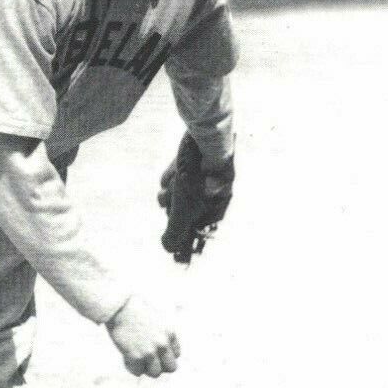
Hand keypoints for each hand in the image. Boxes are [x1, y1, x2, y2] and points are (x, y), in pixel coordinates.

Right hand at [106, 294, 181, 377]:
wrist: (119, 306)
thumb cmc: (135, 309)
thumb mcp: (157, 318)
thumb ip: (162, 334)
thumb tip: (159, 350)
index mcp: (170, 333)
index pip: (176, 354)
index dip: (165, 354)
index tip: (155, 350)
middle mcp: (163, 344)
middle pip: (171, 368)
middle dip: (161, 365)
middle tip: (149, 360)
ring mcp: (149, 352)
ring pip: (155, 373)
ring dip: (146, 368)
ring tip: (137, 359)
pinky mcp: (135, 356)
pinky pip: (138, 372)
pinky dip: (132, 367)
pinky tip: (127, 358)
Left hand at [158, 135, 234, 263]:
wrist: (202, 139)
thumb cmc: (197, 177)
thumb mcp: (183, 210)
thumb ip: (175, 232)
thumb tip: (168, 249)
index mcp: (218, 205)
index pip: (200, 227)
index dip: (185, 231)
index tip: (172, 234)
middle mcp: (214, 191)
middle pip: (186, 210)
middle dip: (174, 207)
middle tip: (170, 200)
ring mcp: (204, 176)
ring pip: (179, 193)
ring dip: (171, 191)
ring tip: (172, 183)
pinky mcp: (194, 162)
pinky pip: (179, 176)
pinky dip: (172, 176)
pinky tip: (173, 172)